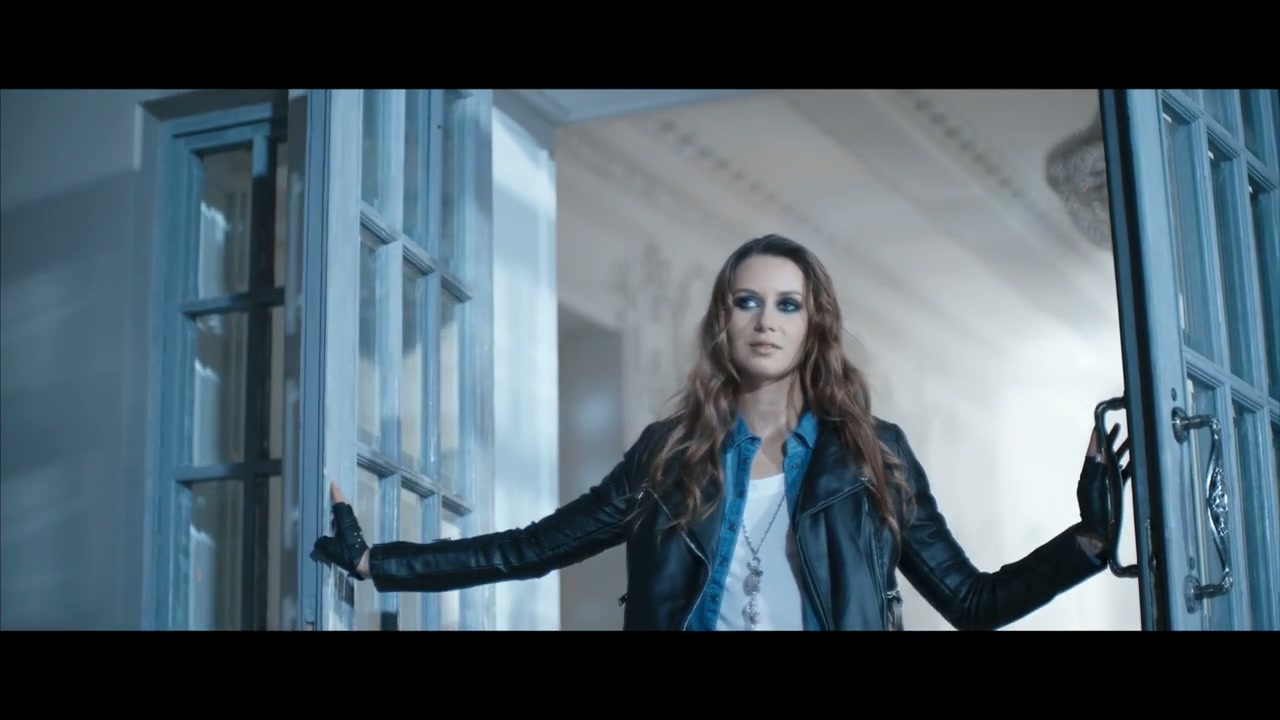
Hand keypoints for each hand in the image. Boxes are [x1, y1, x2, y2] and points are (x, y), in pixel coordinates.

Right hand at [310, 481, 371, 579]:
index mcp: (344, 521)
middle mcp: (349, 520)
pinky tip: (334, 517)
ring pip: (345, 511)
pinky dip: (339, 513)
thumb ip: (321, 543)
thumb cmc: (347, 553)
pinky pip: (345, 518)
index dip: (335, 494)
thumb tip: (318, 541)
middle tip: (331, 489)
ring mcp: (352, 526)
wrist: (363, 562)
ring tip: (331, 500)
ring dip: (339, 504)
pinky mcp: (353, 532)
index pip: (339, 503)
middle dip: (338, 496)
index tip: (332, 484)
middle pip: (344, 504)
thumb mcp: (329, 549)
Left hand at [1077, 422, 1131, 546]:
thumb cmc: (1093, 509)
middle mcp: (1098, 474)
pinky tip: (1135, 458)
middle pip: (1106, 453)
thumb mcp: (1093, 487)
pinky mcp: (1116, 488)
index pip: (1094, 451)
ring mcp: (1107, 481)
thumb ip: (1097, 469)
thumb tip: (1099, 451)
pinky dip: (1129, 464)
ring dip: (1122, 450)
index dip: (1098, 438)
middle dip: (1112, 440)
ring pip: (1116, 461)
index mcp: (1090, 473)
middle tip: (1118, 426)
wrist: (1097, 530)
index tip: (1100, 424)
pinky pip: (1124, 473)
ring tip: (1131, 438)